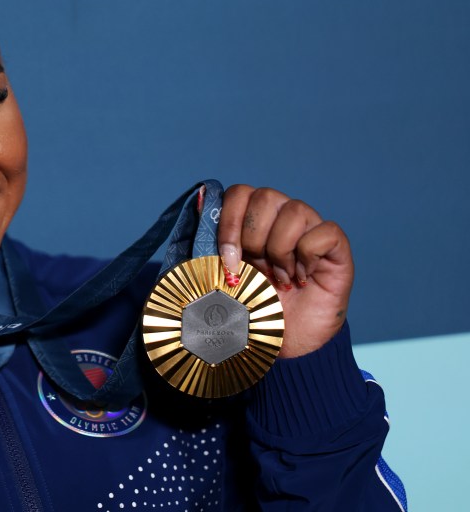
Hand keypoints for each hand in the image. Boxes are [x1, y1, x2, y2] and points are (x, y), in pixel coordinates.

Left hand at [217, 186, 352, 357]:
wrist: (286, 345)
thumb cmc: (253, 310)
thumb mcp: (223, 278)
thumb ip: (211, 245)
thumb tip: (201, 204)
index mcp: (252, 221)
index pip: (240, 193)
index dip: (230, 222)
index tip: (229, 260)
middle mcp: (282, 218)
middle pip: (266, 196)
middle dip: (254, 238)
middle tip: (258, 270)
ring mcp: (311, 229)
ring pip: (295, 210)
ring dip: (280, 249)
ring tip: (280, 278)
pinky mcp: (336, 248)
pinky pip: (325, 231)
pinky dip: (309, 256)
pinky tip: (302, 278)